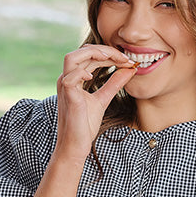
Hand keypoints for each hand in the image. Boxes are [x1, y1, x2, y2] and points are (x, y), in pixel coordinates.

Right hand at [55, 44, 136, 159]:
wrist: (75, 146)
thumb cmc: (85, 125)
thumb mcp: (103, 99)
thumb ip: (114, 84)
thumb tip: (129, 70)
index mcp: (74, 78)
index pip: (89, 55)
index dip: (109, 54)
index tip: (127, 60)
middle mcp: (67, 79)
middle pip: (82, 52)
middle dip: (105, 50)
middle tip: (124, 58)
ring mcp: (65, 87)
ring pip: (72, 58)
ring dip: (93, 54)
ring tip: (112, 59)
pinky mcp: (68, 98)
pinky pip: (70, 78)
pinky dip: (82, 73)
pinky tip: (94, 76)